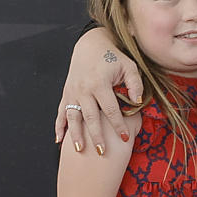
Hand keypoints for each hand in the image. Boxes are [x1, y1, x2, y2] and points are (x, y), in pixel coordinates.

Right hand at [55, 27, 142, 152]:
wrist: (90, 45)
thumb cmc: (112, 57)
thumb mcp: (128, 66)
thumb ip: (135, 83)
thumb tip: (137, 102)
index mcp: (100, 83)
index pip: (111, 110)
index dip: (118, 125)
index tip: (125, 138)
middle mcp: (84, 89)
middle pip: (91, 117)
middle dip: (96, 135)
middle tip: (102, 152)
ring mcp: (72, 92)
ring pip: (73, 117)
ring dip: (75, 134)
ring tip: (79, 149)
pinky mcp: (66, 93)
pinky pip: (60, 112)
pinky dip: (58, 126)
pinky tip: (59, 140)